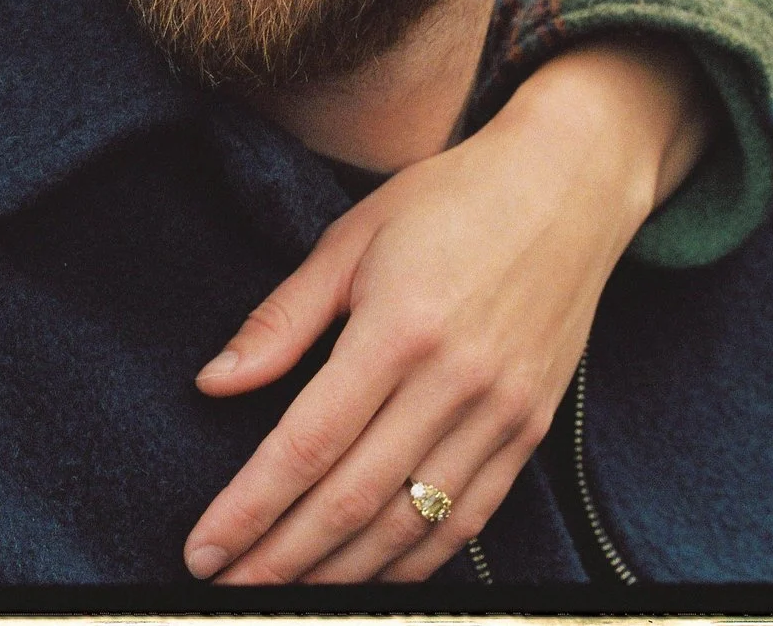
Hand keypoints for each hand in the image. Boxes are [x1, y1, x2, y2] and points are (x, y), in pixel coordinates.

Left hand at [182, 35, 708, 583]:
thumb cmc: (448, 200)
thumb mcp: (351, 237)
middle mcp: (455, 383)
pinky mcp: (531, 431)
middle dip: (280, 557)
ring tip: (282, 596)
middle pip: (353, 501)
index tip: (203, 549)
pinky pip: (469, 519)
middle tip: (226, 588)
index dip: (250, 508)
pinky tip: (367, 577)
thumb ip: (282, 318)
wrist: (569, 187)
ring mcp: (502, 414)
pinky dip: (414, 562)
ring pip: (411, 525)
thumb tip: (213, 383)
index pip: (308, 445)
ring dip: (340, 574)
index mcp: (399, 330)